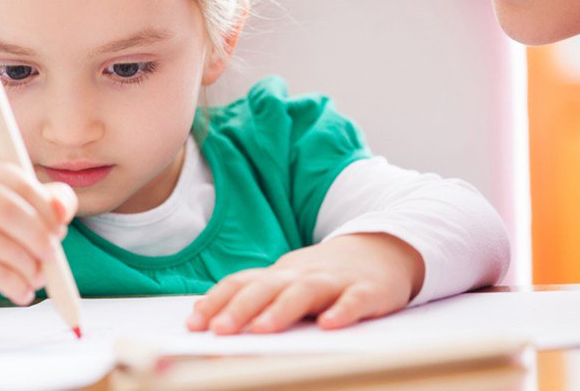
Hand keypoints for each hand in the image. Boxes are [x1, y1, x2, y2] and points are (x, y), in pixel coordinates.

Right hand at [0, 160, 76, 323]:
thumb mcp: (27, 208)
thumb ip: (54, 200)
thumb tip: (63, 210)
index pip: (20, 183)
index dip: (47, 209)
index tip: (60, 229)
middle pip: (8, 212)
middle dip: (39, 236)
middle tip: (52, 253)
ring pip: (5, 248)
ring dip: (33, 268)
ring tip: (37, 276)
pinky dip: (19, 287)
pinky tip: (22, 291)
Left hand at [187, 233, 424, 334]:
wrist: (386, 247)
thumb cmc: (328, 274)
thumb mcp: (288, 280)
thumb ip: (251, 295)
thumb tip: (202, 313)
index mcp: (281, 274)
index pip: (242, 282)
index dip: (217, 301)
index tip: (194, 324)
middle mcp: (304, 274)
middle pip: (268, 287)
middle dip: (241, 308)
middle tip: (219, 331)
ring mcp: (336, 281)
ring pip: (306, 292)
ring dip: (281, 310)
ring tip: (261, 330)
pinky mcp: (368, 291)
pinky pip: (355, 300)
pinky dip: (342, 311)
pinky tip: (329, 325)